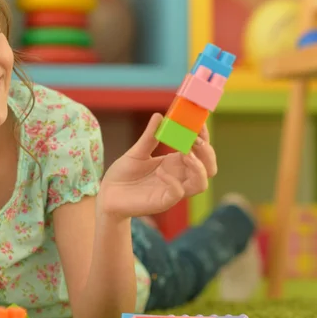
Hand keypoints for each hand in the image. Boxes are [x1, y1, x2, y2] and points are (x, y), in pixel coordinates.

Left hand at [98, 113, 216, 218]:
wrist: (107, 194)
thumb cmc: (123, 174)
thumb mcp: (137, 152)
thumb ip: (150, 136)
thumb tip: (159, 115)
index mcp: (176, 163)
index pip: (200, 151)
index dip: (204, 137)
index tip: (198, 123)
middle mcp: (179, 177)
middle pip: (209, 168)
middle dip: (207, 153)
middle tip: (194, 140)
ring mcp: (173, 191)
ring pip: (201, 183)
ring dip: (198, 167)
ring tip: (184, 153)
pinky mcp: (162, 202)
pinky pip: (178, 193)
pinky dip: (173, 181)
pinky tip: (159, 171)